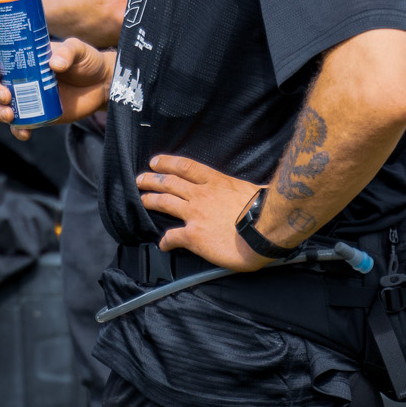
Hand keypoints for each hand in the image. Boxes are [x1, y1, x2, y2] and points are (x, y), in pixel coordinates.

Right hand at [0, 35, 111, 127]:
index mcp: (26, 59)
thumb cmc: (89, 62)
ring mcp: (28, 97)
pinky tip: (24, 133)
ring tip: (10, 115)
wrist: (103, 86)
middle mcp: (23, 78)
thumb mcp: (79, 49)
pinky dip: (18, 130)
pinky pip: (20, 124)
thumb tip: (54, 65)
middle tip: (6, 96)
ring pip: (2, 106)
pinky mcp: (38, 114)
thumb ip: (68, 52)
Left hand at [136, 156, 273, 272]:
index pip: (186, 167)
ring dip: (151, 200)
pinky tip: (163, 244)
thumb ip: (239, 191)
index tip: (156, 162)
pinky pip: (172, 236)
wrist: (264, 230)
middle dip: (152, 179)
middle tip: (140, 179)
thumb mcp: (250, 190)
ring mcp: (195, 214)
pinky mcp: (193, 235)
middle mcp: (201, 194)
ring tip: (142, 199)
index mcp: (216, 181)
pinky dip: (165, 241)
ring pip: (165, 202)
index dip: (168, 163)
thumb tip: (247, 194)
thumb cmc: (264, 210)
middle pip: (170, 182)